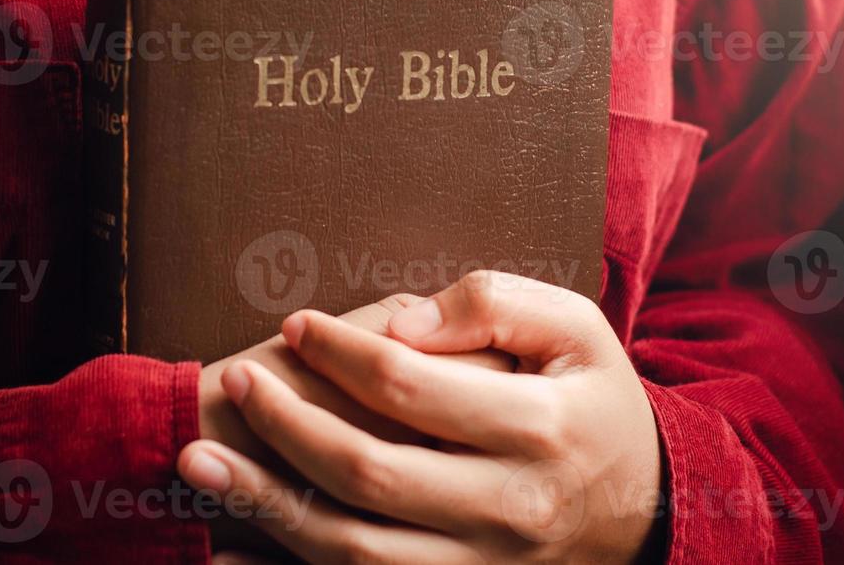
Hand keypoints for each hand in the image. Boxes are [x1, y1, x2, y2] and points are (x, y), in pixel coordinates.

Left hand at [179, 272, 661, 563]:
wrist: (644, 513)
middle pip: (368, 475)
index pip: (410, 387)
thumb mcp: (575, 328)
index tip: (297, 323)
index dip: (340, 350)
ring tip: (199, 459)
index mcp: (539, 431)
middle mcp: (508, 512)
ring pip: (353, 552)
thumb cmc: (592, 402)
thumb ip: (494, 303)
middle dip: (285, 425)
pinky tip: (231, 545)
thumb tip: (401, 323)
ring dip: (264, 506)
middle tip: (235, 378)